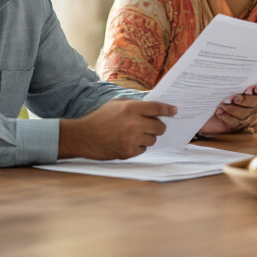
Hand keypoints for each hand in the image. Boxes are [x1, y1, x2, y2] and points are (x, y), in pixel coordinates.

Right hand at [58, 99, 175, 159]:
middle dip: (157, 127)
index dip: (168, 110)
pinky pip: (143, 150)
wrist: (82, 136)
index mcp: (131, 108)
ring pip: (153, 140)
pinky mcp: (128, 152)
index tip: (175, 111)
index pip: (157, 108)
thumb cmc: (99, 118)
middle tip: (151, 127)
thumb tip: (154, 108)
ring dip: (147, 138)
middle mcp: (134, 123)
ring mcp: (132, 139)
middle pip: (160, 127)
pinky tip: (126, 142)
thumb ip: (135, 105)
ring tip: (134, 135)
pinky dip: (138, 147)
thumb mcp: (116, 104)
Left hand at [198, 83, 256, 134]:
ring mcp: (241, 118)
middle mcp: (248, 107)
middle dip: (245, 100)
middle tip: (235, 97)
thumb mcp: (222, 89)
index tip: (256, 87)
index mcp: (248, 95)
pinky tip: (219, 112)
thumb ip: (230, 84)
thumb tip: (233, 71)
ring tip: (223, 103)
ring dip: (233, 108)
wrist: (201, 114)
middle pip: (253, 103)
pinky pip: (233, 122)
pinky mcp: (233, 126)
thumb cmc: (213, 98)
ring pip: (243, 114)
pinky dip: (226, 116)